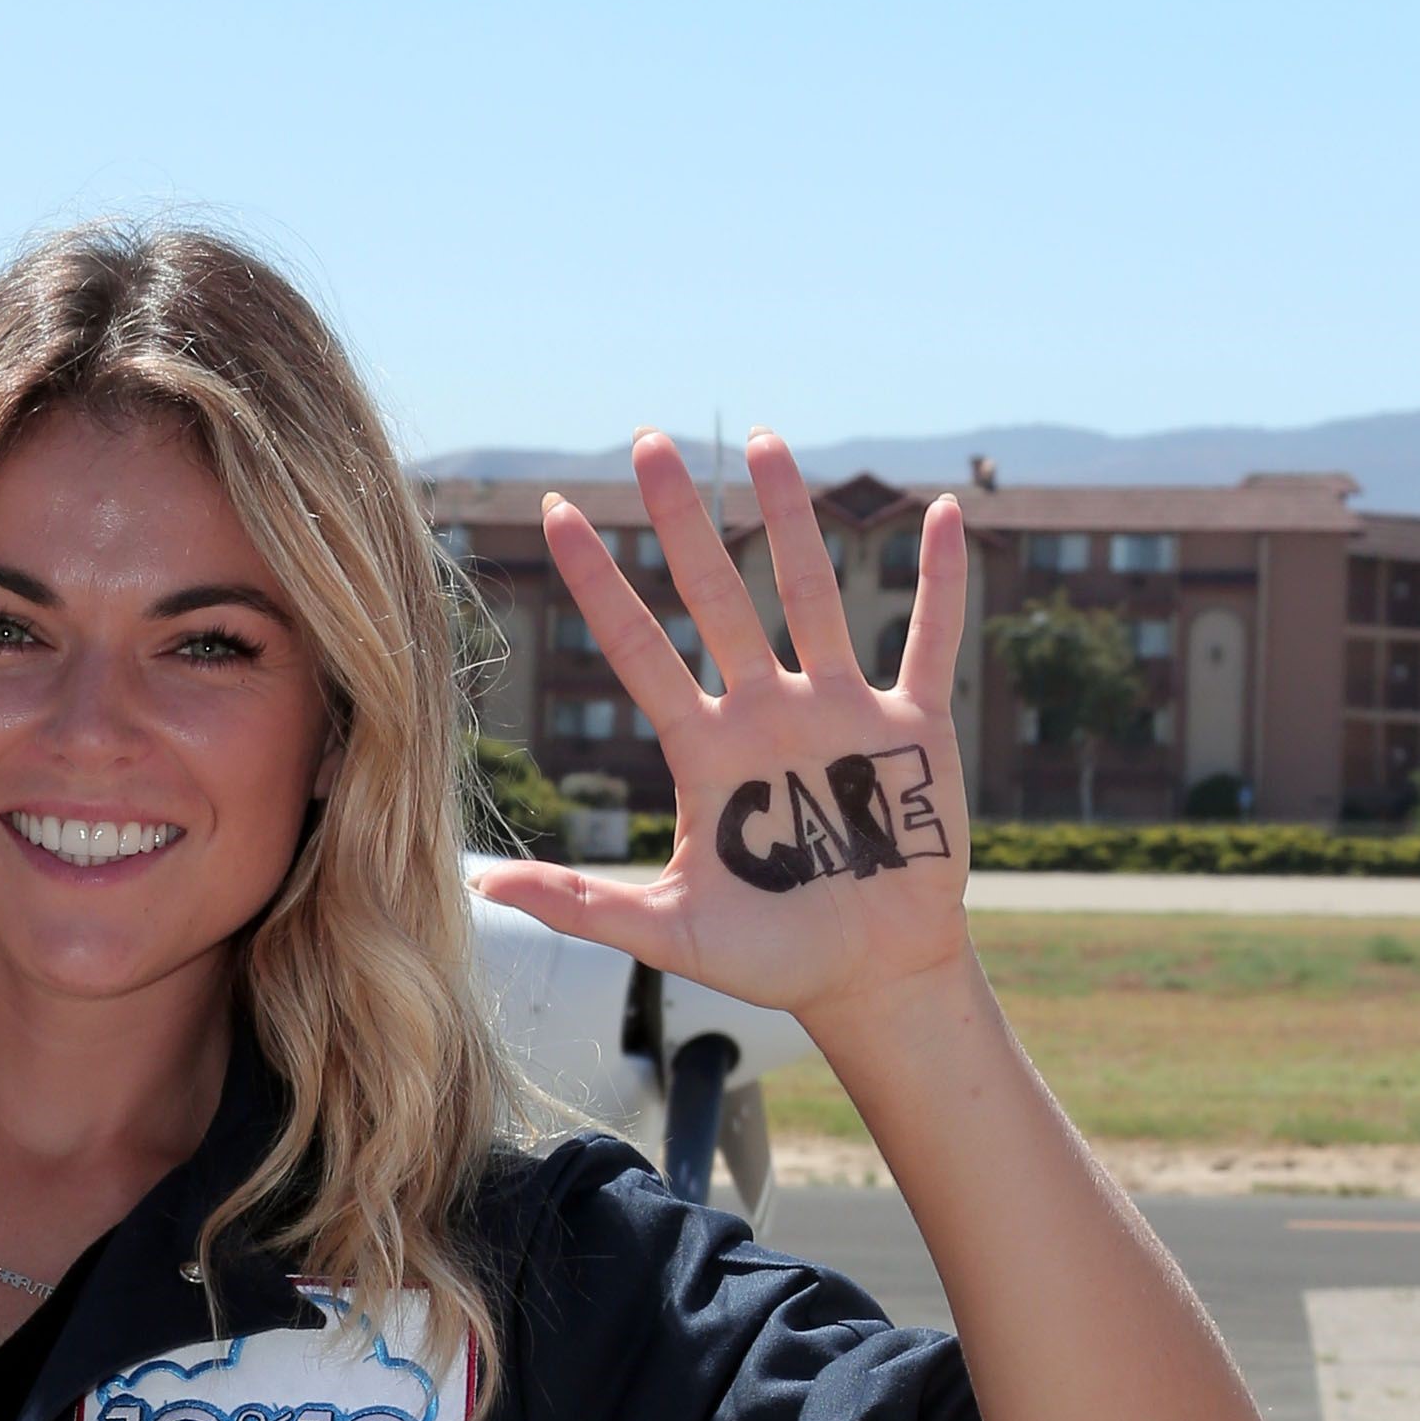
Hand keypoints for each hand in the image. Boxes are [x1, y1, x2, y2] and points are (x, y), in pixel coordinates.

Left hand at [473, 430, 970, 1037]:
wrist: (868, 979)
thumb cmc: (770, 960)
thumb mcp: (666, 932)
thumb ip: (579, 904)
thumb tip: (478, 888)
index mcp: (707, 753)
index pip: (640, 650)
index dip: (599, 584)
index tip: (555, 515)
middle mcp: (766, 714)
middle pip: (717, 597)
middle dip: (683, 522)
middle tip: (649, 440)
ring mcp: (840, 713)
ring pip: (812, 594)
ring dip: (791, 520)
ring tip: (765, 444)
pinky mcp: (912, 729)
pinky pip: (930, 640)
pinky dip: (940, 583)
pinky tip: (941, 515)